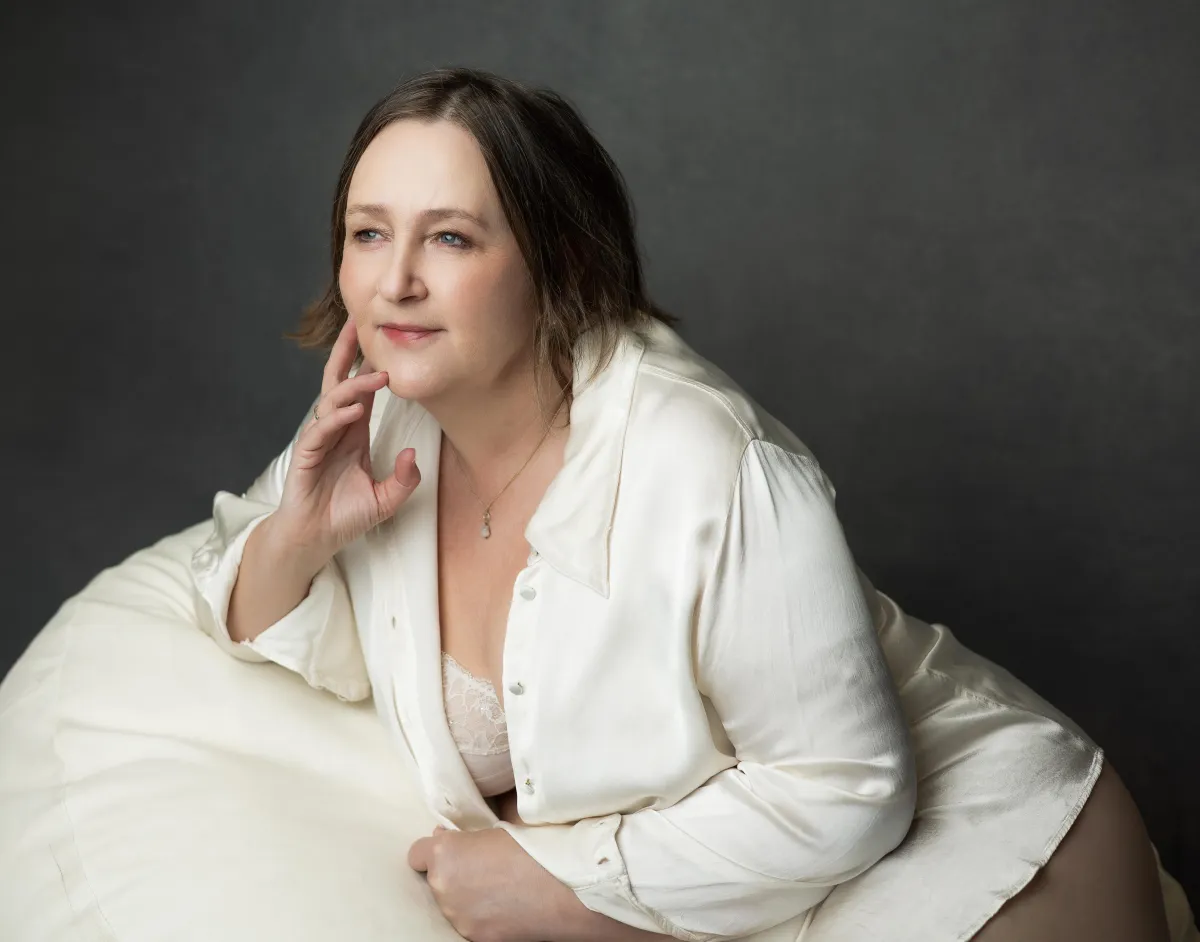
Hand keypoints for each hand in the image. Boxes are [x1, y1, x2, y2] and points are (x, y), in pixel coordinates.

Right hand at [273, 317, 420, 560]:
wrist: (316, 540)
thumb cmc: (346, 516)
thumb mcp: (386, 499)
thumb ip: (404, 480)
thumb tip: (412, 454)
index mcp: (354, 432)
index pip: (361, 391)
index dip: (370, 365)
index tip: (385, 340)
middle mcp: (336, 430)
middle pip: (339, 382)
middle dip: (348, 353)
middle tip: (359, 323)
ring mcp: (319, 441)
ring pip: (332, 402)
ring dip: (354, 387)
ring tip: (378, 377)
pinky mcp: (305, 457)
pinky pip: (319, 431)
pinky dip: (336, 419)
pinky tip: (352, 411)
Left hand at [407, 826, 576, 941]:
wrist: (567, 888)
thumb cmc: (538, 846)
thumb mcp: (502, 824)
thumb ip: (472, 833)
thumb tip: (461, 835)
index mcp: (445, 854)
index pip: (417, 854)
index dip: (435, 848)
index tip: (454, 845)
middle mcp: (443, 888)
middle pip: (437, 879)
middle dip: (455, 871)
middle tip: (485, 863)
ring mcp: (459, 917)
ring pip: (453, 903)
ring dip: (468, 895)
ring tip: (501, 886)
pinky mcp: (476, 938)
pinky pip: (471, 921)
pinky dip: (484, 914)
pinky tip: (508, 905)